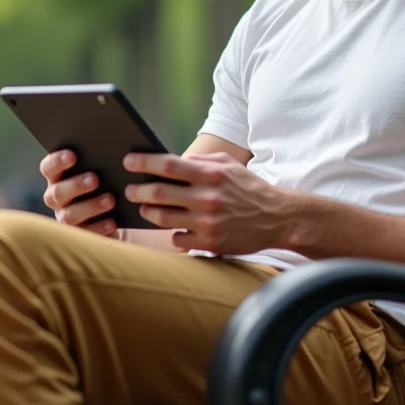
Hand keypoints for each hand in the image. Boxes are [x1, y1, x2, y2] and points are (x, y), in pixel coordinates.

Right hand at [40, 149, 118, 237]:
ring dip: (90, 206)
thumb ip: (97, 161)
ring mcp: (65, 218)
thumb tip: (109, 148)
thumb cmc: (105, 183)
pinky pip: (85, 233)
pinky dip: (99, 227)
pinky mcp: (79, 235)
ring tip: (110, 200)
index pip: (48, 168)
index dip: (57, 161)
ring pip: (70, 215)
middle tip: (95, 179)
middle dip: (76, 185)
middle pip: (58, 192)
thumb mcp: (101, 171)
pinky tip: (112, 222)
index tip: (72, 155)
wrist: (114, 213)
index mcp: (57, 177)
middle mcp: (56, 197)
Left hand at [122, 152, 291, 254]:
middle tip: (129, 189)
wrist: (276, 217)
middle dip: (137, 190)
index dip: (143, 162)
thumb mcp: (228, 165)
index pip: (168, 165)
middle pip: (158, 193)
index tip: (127, 162)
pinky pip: (177, 239)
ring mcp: (208, 222)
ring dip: (148, 211)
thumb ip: (199, 162)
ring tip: (145, 207)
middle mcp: (208, 197)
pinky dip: (172, 232)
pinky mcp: (210, 242)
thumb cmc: (247, 188)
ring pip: (162, 217)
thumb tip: (166, 161)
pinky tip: (173, 227)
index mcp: (211, 174)